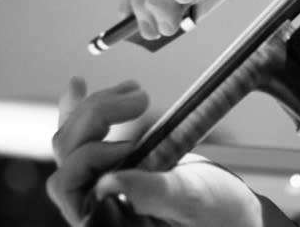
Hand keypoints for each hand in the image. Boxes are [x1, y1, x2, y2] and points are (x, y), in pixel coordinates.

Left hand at [48, 77, 261, 226]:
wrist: (231, 211)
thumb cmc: (216, 217)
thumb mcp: (189, 202)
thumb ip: (151, 194)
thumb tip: (108, 184)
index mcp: (106, 222)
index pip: (68, 184)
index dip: (92, 157)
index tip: (132, 145)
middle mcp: (95, 204)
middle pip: (69, 154)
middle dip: (98, 116)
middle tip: (141, 98)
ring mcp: (99, 183)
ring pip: (74, 138)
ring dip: (99, 106)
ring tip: (136, 92)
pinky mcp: (108, 164)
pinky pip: (81, 133)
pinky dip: (79, 108)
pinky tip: (78, 85)